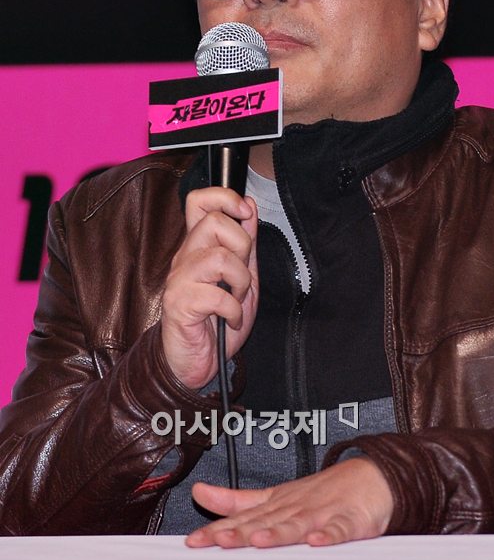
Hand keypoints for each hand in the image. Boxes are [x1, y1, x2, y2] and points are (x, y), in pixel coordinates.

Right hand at [161, 187, 257, 388]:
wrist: (196, 361)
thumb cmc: (217, 320)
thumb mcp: (241, 277)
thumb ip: (245, 244)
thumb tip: (248, 205)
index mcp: (198, 246)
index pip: (199, 201)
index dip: (224, 197)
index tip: (244, 213)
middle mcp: (185, 257)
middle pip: (214, 222)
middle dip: (242, 246)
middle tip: (240, 274)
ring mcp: (179, 279)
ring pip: (220, 257)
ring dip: (240, 282)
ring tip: (236, 299)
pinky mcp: (179, 303)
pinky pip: (217, 295)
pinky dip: (234, 310)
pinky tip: (232, 319)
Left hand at [185, 458, 393, 547]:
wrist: (370, 477)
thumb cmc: (320, 493)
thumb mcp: (275, 496)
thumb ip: (237, 500)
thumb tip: (199, 493)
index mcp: (277, 504)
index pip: (243, 520)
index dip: (219, 530)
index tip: (195, 541)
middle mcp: (295, 508)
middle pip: (265, 523)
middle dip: (241, 533)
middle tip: (218, 540)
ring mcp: (322, 514)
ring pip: (297, 525)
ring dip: (278, 533)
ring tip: (257, 540)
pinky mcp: (350, 522)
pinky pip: (339, 531)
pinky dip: (329, 536)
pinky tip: (316, 542)